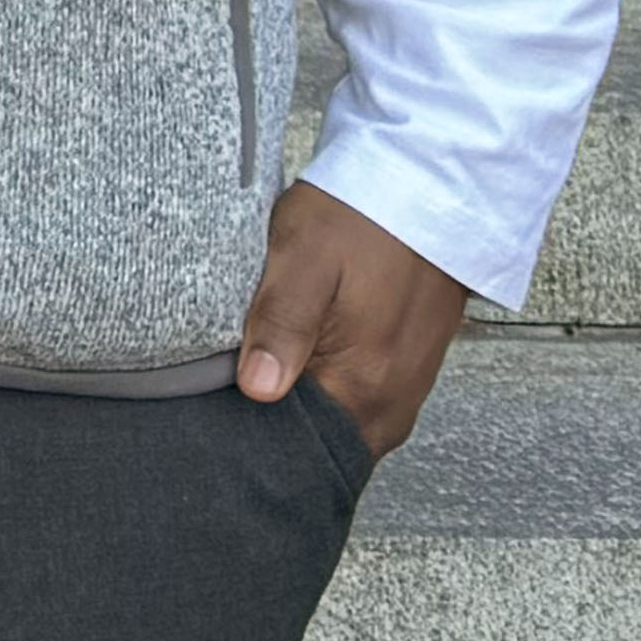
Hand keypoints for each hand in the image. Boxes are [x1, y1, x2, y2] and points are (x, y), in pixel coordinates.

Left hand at [238, 180, 471, 465]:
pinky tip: (290, 365)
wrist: (427, 192)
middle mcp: (390, 405)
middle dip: (270, 433)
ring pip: (336, 427)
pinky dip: (322, 395)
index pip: (298, 449)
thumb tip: (258, 390)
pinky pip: (356, 406)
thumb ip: (282, 324)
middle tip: (220, 401)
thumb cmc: (362, 220)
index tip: (212, 421)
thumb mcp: (304, 257)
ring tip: (251, 378)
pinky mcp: (404, 374)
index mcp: (364, 386)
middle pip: (318, 446)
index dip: (251, 439)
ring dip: (296, 411)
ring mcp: (402, 393)